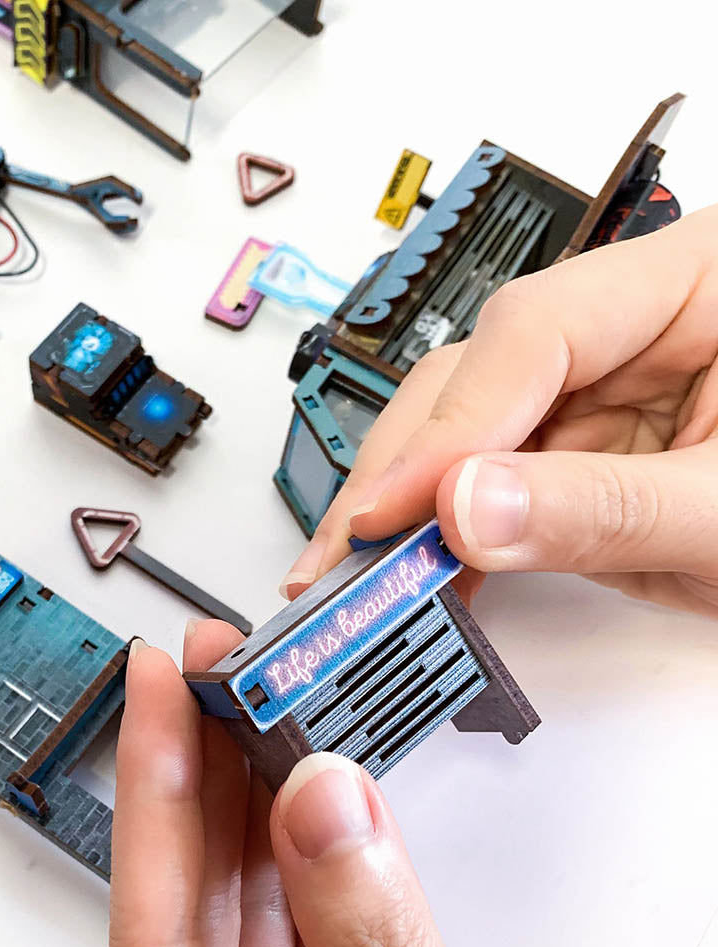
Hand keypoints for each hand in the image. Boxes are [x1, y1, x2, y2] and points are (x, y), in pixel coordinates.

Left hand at [106, 622, 508, 946]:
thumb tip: (332, 805)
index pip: (150, 914)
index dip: (152, 780)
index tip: (157, 682)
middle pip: (196, 890)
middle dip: (210, 760)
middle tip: (219, 662)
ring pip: (252, 898)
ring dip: (265, 794)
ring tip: (268, 697)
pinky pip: (307, 925)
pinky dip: (318, 851)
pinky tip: (319, 783)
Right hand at [279, 206, 717, 614]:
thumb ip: (607, 510)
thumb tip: (469, 510)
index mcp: (702, 282)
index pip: (536, 331)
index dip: (451, 423)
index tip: (395, 509)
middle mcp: (640, 329)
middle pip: (484, 375)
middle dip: (410, 470)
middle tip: (355, 553)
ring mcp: (613, 392)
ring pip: (475, 432)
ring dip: (414, 508)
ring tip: (363, 571)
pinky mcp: (594, 453)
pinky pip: (502, 482)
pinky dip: (457, 533)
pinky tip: (420, 567)